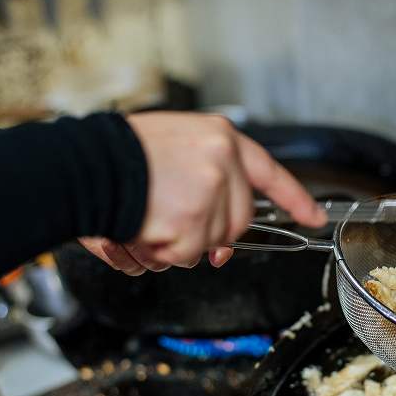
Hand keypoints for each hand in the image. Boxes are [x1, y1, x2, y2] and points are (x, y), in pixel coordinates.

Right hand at [80, 112, 325, 274]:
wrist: (80, 164)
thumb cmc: (116, 155)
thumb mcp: (172, 145)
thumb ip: (205, 182)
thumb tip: (219, 245)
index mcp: (220, 139)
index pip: (270, 174)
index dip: (295, 199)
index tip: (314, 217)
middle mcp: (222, 164)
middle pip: (237, 221)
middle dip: (210, 233)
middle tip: (175, 225)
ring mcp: (210, 195)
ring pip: (208, 244)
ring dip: (176, 243)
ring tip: (144, 218)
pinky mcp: (193, 225)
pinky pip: (186, 256)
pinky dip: (160, 254)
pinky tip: (138, 231)